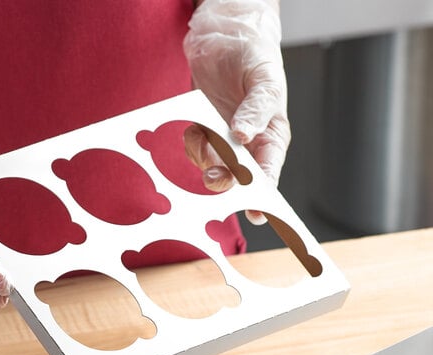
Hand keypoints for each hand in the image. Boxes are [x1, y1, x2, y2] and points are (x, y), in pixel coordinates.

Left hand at [183, 0, 290, 221]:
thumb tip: (245, 136)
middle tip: (215, 177)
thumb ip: (257, 108)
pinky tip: (194, 129)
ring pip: (214, 166)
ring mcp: (225, 137)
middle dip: (226, 181)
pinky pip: (196, 149)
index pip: (270, 170)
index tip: (257, 213)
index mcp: (271, 132)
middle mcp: (249, 141)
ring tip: (203, 143)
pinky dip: (193, 144)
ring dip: (205, 162)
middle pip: (239, 176)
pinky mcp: (205, 128)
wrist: (224, 30)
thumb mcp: (263, 76)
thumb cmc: (253, 51)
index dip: (264, 195)